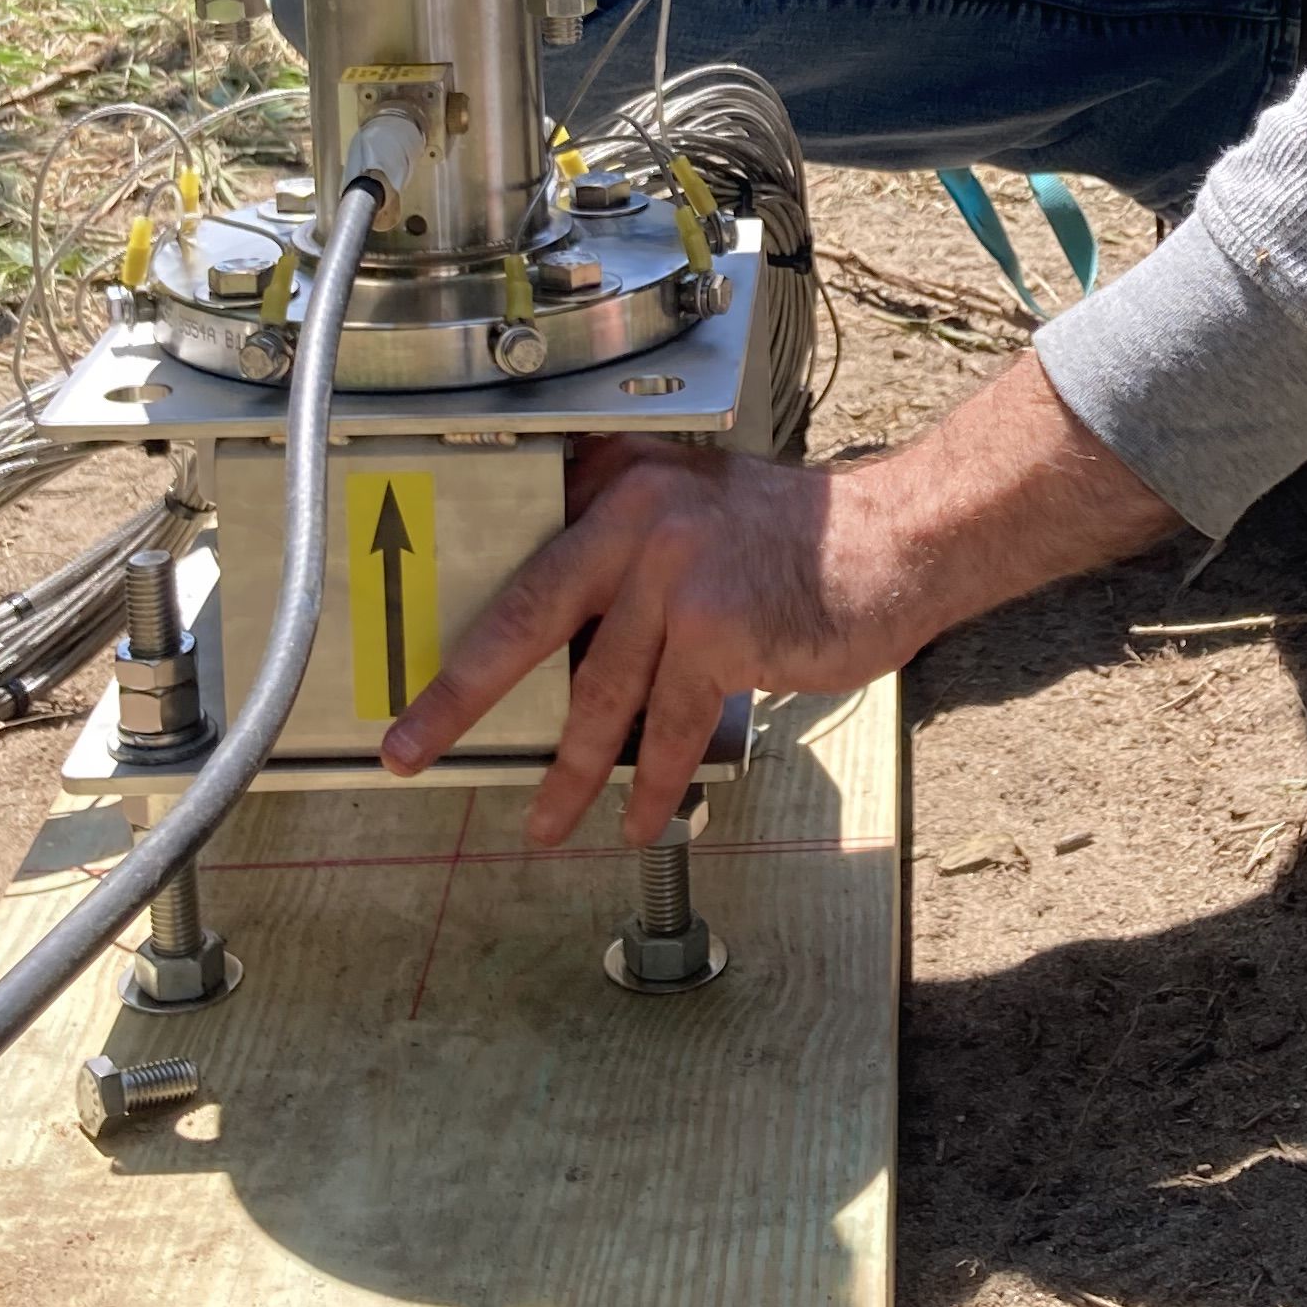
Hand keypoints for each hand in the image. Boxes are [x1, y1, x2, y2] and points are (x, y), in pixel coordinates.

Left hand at [382, 350, 1180, 846]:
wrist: (899, 537)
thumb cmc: (801, 538)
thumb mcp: (697, 503)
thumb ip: (626, 542)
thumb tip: (556, 631)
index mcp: (617, 481)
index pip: (526, 560)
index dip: (472, 630)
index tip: (418, 681)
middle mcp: (636, 514)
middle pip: (522, 617)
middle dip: (458, 695)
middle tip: (407, 747)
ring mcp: (675, 571)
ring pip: (597, 692)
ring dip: (569, 774)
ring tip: (543, 824)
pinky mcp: (717, 630)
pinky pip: (664, 726)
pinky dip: (649, 784)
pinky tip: (638, 820)